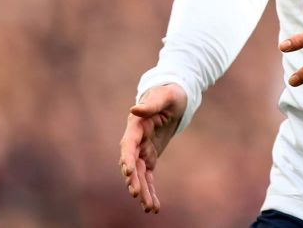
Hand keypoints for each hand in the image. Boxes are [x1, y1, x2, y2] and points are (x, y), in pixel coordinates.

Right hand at [119, 83, 185, 214]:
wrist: (175, 97)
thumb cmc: (169, 93)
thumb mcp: (165, 96)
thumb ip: (151, 104)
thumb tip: (134, 110)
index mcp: (136, 126)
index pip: (128, 144)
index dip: (127, 158)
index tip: (129, 171)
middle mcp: (135, 141)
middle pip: (132, 163)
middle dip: (133, 179)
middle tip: (136, 194)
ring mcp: (142, 150)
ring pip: (139, 175)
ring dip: (142, 191)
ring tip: (148, 207)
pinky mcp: (149, 157)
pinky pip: (148, 177)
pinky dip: (150, 191)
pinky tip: (153, 207)